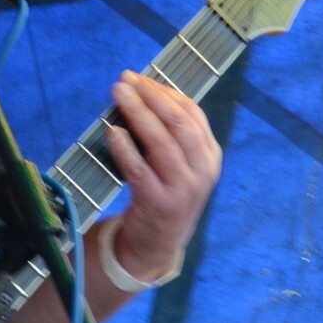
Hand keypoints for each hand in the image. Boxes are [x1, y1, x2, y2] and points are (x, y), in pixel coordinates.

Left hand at [105, 69, 221, 280]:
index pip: (192, 114)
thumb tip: (140, 92)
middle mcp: (202, 171)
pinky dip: (125, 148)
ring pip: (161, 142)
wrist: (157, 244)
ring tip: (118, 95)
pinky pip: (139, 169)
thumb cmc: (164, 193)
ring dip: (137, 114)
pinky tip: (112, 132)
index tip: (140, 79)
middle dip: (151, 96)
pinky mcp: (158, 203)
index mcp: (210, 156)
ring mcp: (182, 189)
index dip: (165, 92)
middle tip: (125, 80)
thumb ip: (170, 134)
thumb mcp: (180, 165)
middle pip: (178, 124)